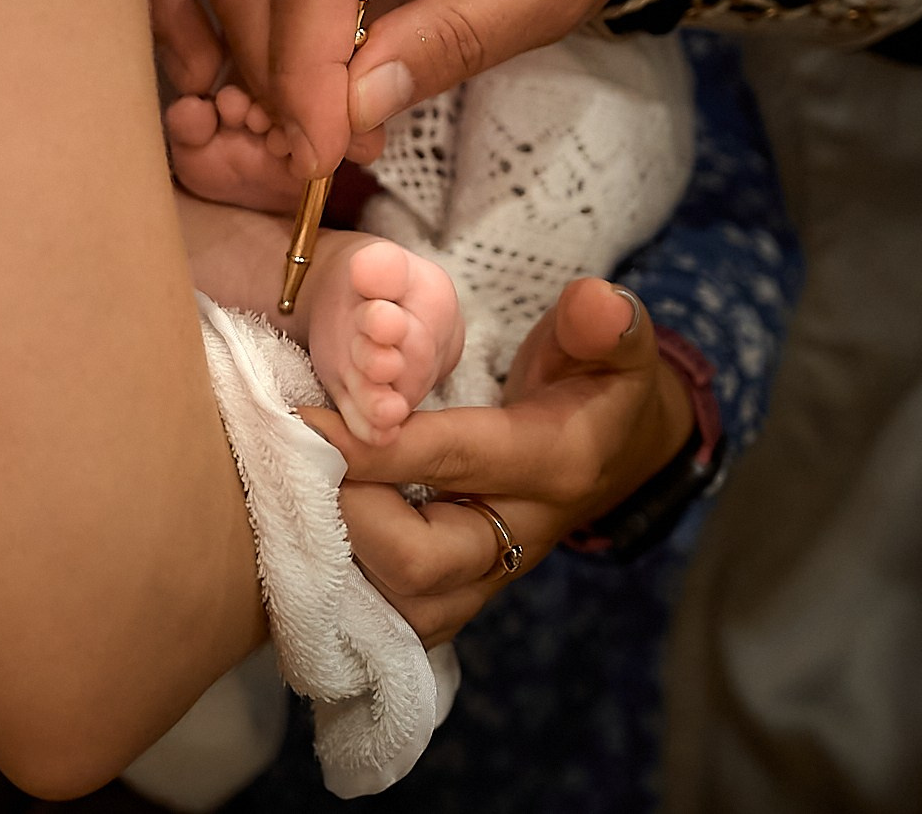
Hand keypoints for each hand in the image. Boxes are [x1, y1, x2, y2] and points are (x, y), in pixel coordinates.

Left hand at [298, 277, 692, 645]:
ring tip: (304, 495)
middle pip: (418, 559)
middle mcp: (520, 534)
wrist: (618, 452)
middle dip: (349, 508)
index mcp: (553, 464)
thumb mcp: (614, 345)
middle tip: (303, 457)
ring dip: (341, 558)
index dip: (372, 444)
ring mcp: (490, 576)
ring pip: (402, 605)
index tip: (305, 418)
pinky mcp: (463, 595)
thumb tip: (593, 300)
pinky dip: (349, 592)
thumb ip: (602, 323)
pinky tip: (313, 542)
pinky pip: (399, 621)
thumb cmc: (598, 385)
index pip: (451, 460)